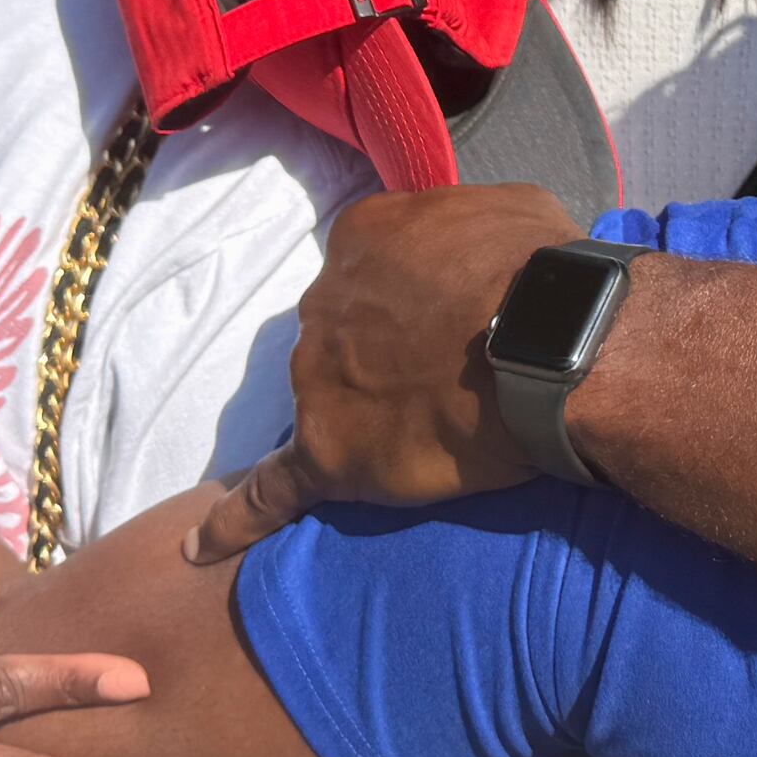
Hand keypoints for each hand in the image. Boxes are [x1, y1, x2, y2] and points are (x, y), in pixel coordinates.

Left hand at [185, 184, 579, 562]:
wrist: (555, 343)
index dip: (411, 301)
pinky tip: (201, 545)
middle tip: (452, 378)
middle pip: (341, 337)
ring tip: (441, 432)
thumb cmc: (548, 273)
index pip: (369, 273)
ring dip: (367, 414)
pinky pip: (270, 490)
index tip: (447, 320)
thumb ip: (468, 227)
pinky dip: (235, 520)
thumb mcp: (512, 210)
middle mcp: (324, 302)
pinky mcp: (326, 453)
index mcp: (363, 238)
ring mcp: (316, 379)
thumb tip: (478, 248)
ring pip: (325, 402)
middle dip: (385, 356)